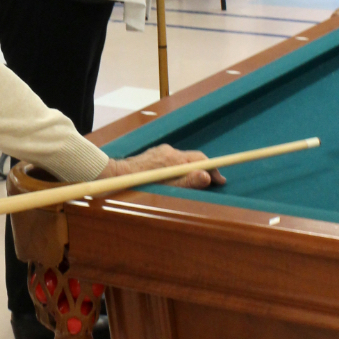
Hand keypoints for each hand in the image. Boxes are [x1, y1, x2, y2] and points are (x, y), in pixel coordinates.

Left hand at [97, 144, 225, 188]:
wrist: (118, 175)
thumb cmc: (142, 183)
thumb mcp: (167, 187)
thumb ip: (187, 181)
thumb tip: (206, 176)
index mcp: (174, 158)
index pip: (201, 159)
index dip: (212, 169)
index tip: (220, 180)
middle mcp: (169, 151)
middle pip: (192, 158)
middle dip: (202, 169)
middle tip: (210, 182)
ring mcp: (160, 151)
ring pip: (181, 159)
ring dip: (189, 169)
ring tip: (193, 182)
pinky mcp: (153, 154)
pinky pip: (171, 159)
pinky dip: (178, 167)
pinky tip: (174, 177)